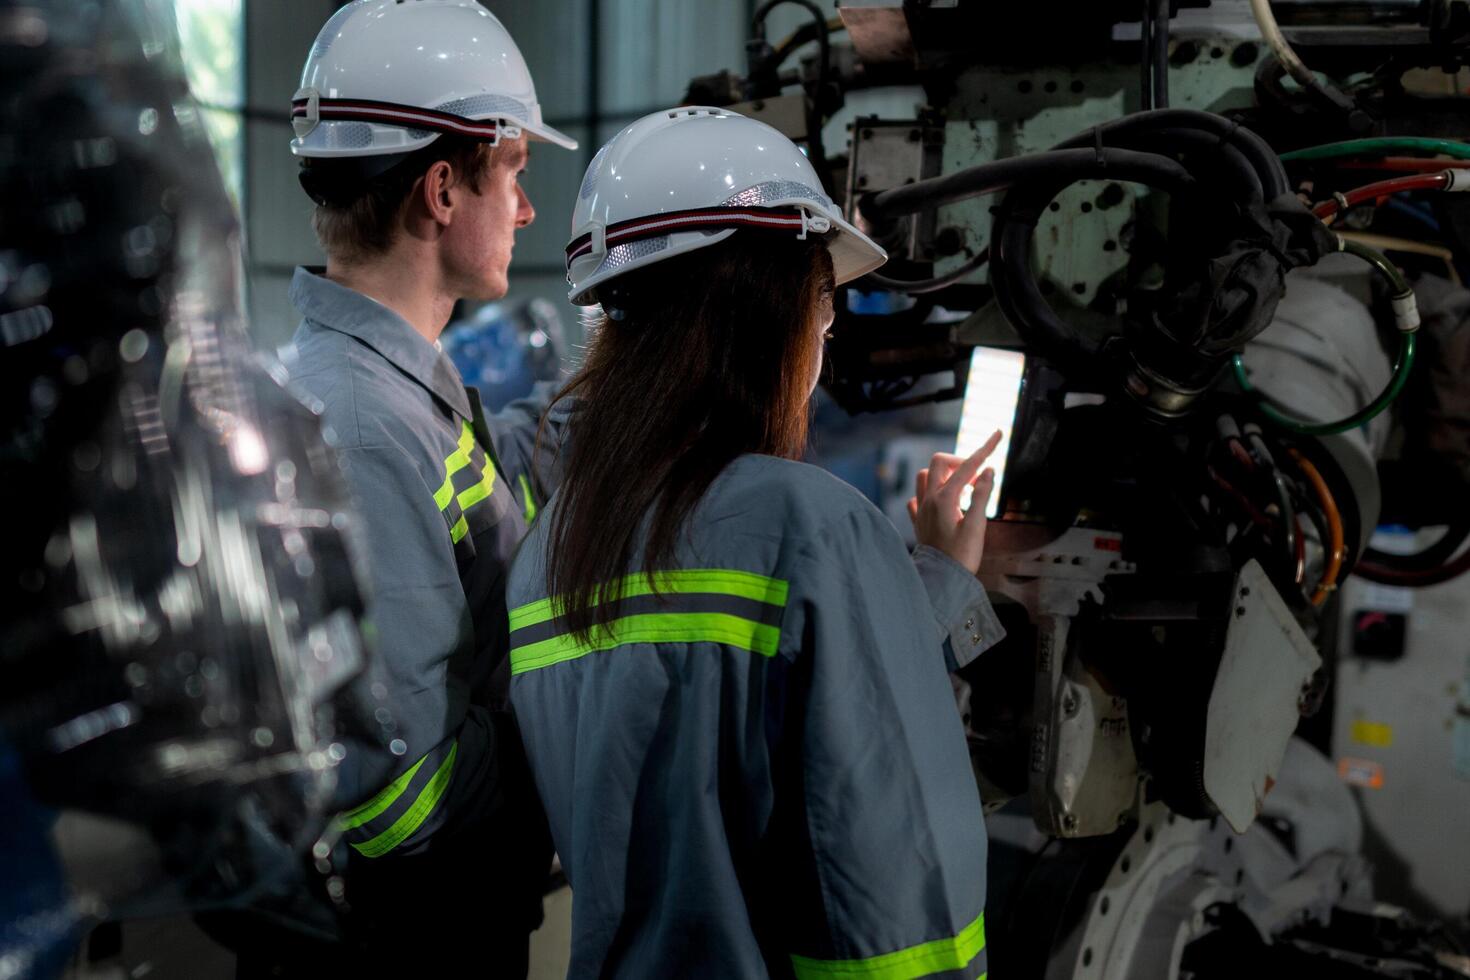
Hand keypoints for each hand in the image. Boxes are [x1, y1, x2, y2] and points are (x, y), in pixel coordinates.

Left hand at [907, 430, 1002, 574]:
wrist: (940, 582)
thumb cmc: (961, 557)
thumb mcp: (977, 526)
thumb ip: (981, 496)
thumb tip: (988, 470)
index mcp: (945, 499)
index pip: (967, 466)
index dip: (984, 449)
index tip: (997, 435)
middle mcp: (928, 500)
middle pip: (938, 463)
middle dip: (959, 461)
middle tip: (976, 475)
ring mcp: (920, 510)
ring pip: (924, 477)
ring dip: (942, 474)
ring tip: (961, 486)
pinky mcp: (918, 521)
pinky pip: (917, 498)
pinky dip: (929, 493)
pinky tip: (941, 502)